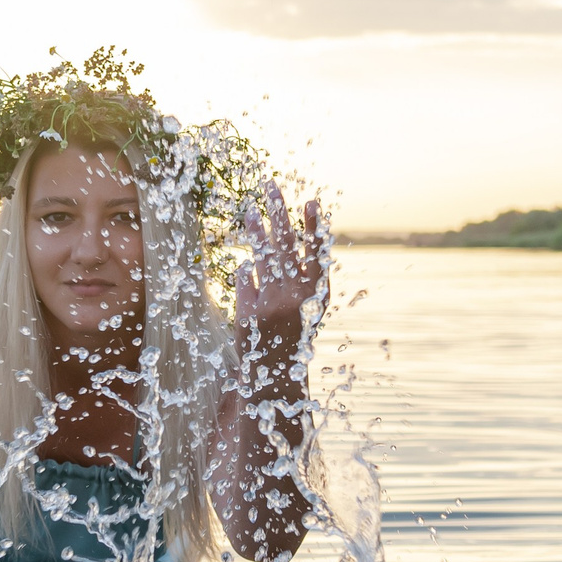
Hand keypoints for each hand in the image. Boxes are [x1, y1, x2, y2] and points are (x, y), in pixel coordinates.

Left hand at [233, 187, 327, 335]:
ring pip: (262, 256)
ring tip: (251, 209)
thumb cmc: (295, 336)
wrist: (276, 375)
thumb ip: (303, 279)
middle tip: (271, 186)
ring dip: (257, 231)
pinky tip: (247, 268)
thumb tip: (300, 244)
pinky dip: (245, 272)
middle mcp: (295, 296)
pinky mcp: (249, 312)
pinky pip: (244, 280)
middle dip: (279, 212)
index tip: (312, 202)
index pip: (317, 253)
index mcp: (315, 294)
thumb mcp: (309, 308)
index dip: (314, 227)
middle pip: (286, 244)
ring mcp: (271, 302)